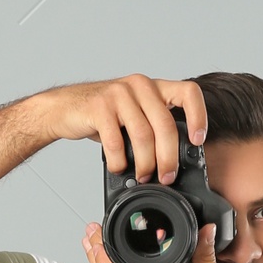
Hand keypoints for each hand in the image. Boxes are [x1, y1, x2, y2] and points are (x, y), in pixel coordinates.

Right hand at [42, 73, 206, 182]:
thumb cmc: (103, 116)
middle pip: (165, 125)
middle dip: (168, 158)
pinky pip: (116, 141)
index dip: (198, 117)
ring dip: (145, 164)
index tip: (197, 141)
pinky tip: (119, 168)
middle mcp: (139, 85)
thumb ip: (154, 128)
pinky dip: (120, 162)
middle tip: (166, 177)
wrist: (65, 108)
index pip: (188, 92)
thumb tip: (174, 163)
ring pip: (143, 135)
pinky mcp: (99, 107)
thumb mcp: (134, 116)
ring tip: (142, 176)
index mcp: (154, 87)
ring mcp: (119, 94)